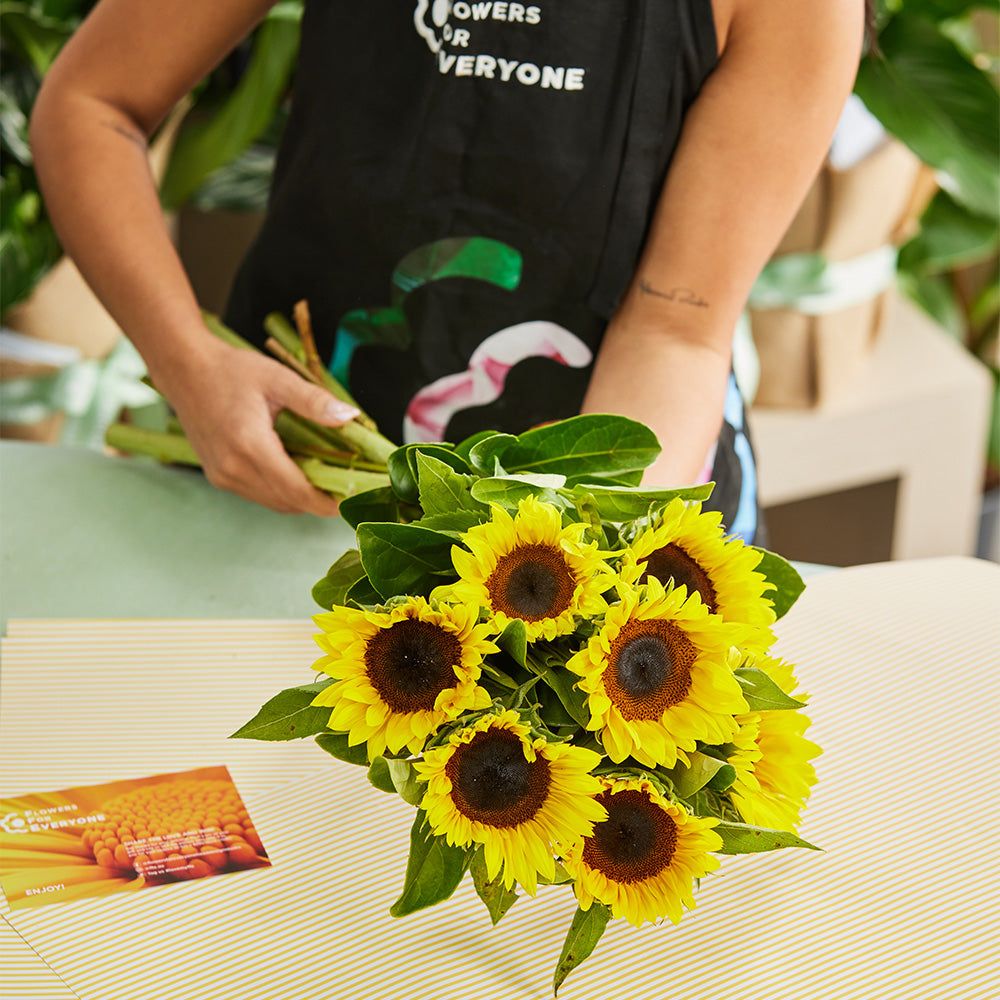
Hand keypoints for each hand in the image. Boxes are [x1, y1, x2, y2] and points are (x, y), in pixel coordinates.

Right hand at [156, 338, 359, 515]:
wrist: (184, 368)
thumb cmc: (231, 370)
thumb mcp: (278, 379)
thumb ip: (315, 401)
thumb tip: (350, 416)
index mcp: (250, 445)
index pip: (296, 491)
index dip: (326, 501)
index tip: (351, 501)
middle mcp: (232, 468)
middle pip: (288, 502)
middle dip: (319, 501)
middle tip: (347, 489)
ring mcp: (222, 476)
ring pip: (274, 503)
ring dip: (301, 498)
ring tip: (328, 481)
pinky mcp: (218, 476)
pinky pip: (259, 495)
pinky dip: (282, 491)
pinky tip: (298, 473)